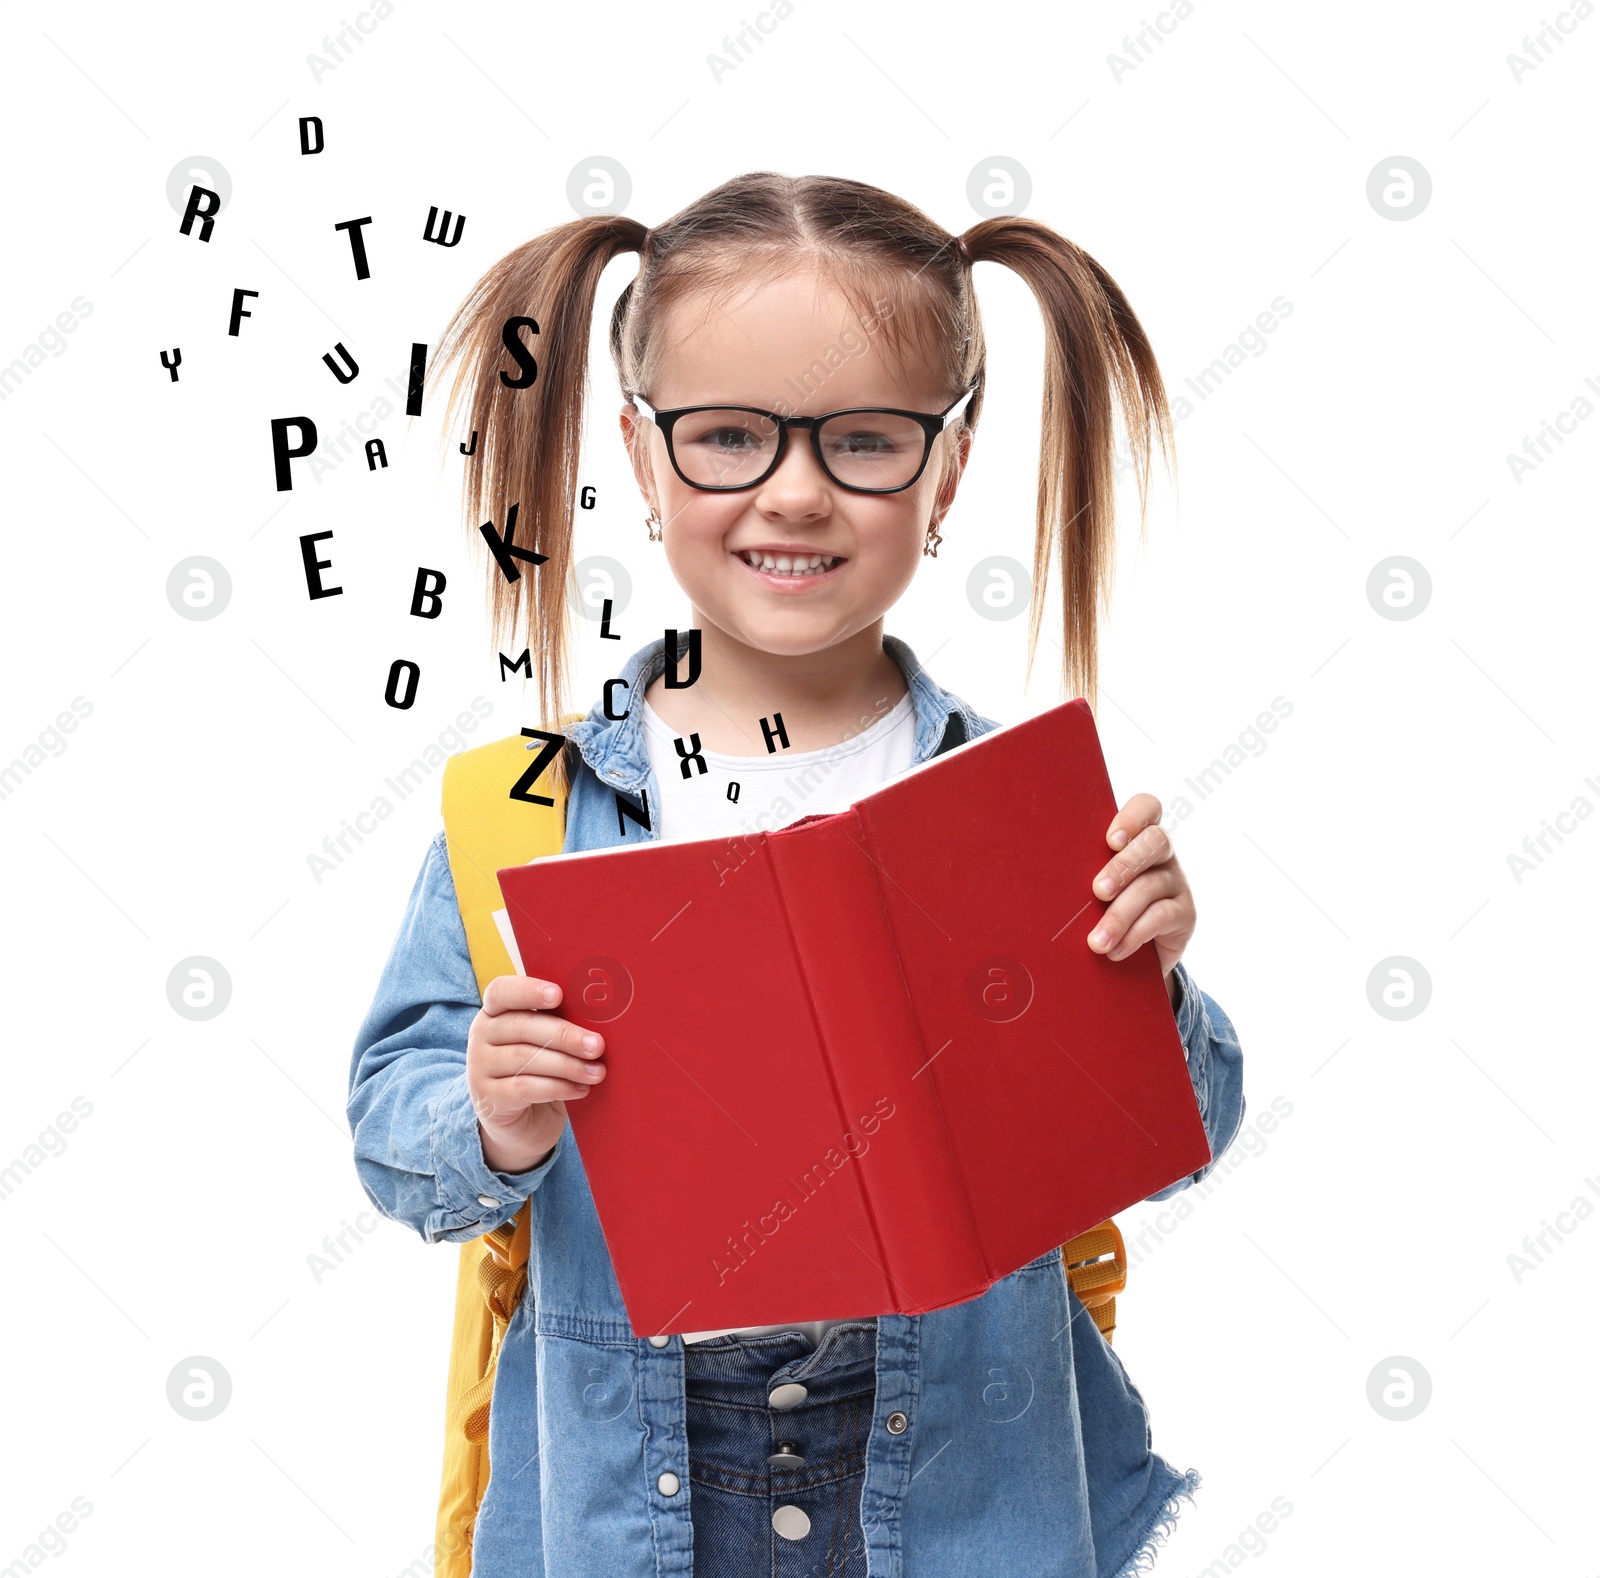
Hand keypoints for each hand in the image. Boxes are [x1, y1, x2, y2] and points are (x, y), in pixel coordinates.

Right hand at [466, 975, 606, 1174]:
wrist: (522, 1122)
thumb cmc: (541, 1071)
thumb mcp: (546, 1043)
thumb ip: (559, 1023)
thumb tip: (598, 1016)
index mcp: (494, 1011)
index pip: (502, 991)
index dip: (528, 990)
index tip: (558, 995)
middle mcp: (481, 1036)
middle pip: (522, 1027)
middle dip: (564, 1035)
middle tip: (597, 1045)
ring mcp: (480, 1068)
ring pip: (525, 1059)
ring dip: (567, 1065)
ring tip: (597, 1072)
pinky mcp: (488, 1098)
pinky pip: (525, 1088)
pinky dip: (558, 1087)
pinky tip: (580, 1090)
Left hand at [1086, 794, 1194, 1009]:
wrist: (1129, 954)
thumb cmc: (1096, 908)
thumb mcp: (1086, 887)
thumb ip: (1075, 871)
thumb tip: (1030, 873)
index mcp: (1136, 836)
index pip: (1147, 806)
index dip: (1133, 817)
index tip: (1110, 840)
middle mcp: (1161, 854)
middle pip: (1155, 842)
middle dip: (1124, 866)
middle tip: (1098, 891)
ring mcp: (1176, 882)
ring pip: (1151, 886)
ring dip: (1119, 914)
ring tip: (1096, 941)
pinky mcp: (1185, 913)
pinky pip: (1161, 917)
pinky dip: (1134, 934)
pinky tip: (1115, 951)